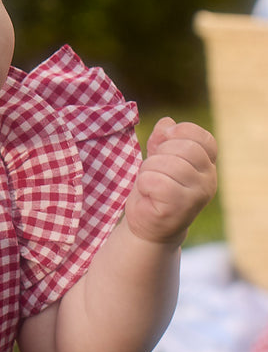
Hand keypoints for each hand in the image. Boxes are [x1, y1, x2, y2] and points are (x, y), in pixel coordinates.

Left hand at [125, 117, 216, 244]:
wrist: (148, 228)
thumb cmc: (153, 191)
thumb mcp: (158, 160)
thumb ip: (163, 140)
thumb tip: (166, 123)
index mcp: (207, 165)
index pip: (203, 138)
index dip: (180, 134)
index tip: (162, 144)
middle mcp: (208, 180)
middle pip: (185, 148)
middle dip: (159, 154)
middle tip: (152, 170)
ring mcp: (197, 195)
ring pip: (169, 164)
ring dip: (148, 170)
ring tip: (148, 184)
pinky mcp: (180, 208)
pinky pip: (156, 181)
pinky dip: (144, 184)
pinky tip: (147, 195)